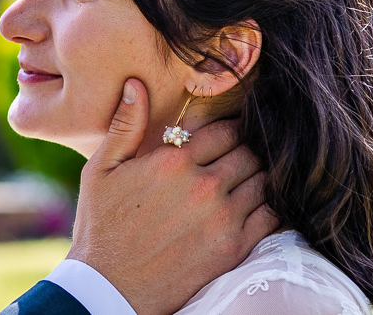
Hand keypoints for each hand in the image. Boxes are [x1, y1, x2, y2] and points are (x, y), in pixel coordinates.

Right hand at [66, 78, 277, 314]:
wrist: (108, 288)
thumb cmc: (100, 227)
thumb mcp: (101, 170)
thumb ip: (124, 125)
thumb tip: (136, 84)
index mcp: (173, 161)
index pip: (225, 130)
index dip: (228, 131)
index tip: (226, 138)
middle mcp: (203, 185)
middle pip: (249, 153)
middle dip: (245, 153)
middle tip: (237, 161)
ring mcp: (222, 217)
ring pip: (263, 181)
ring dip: (257, 179)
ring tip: (245, 183)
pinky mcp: (233, 247)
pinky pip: (271, 216)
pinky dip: (270, 207)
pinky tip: (257, 207)